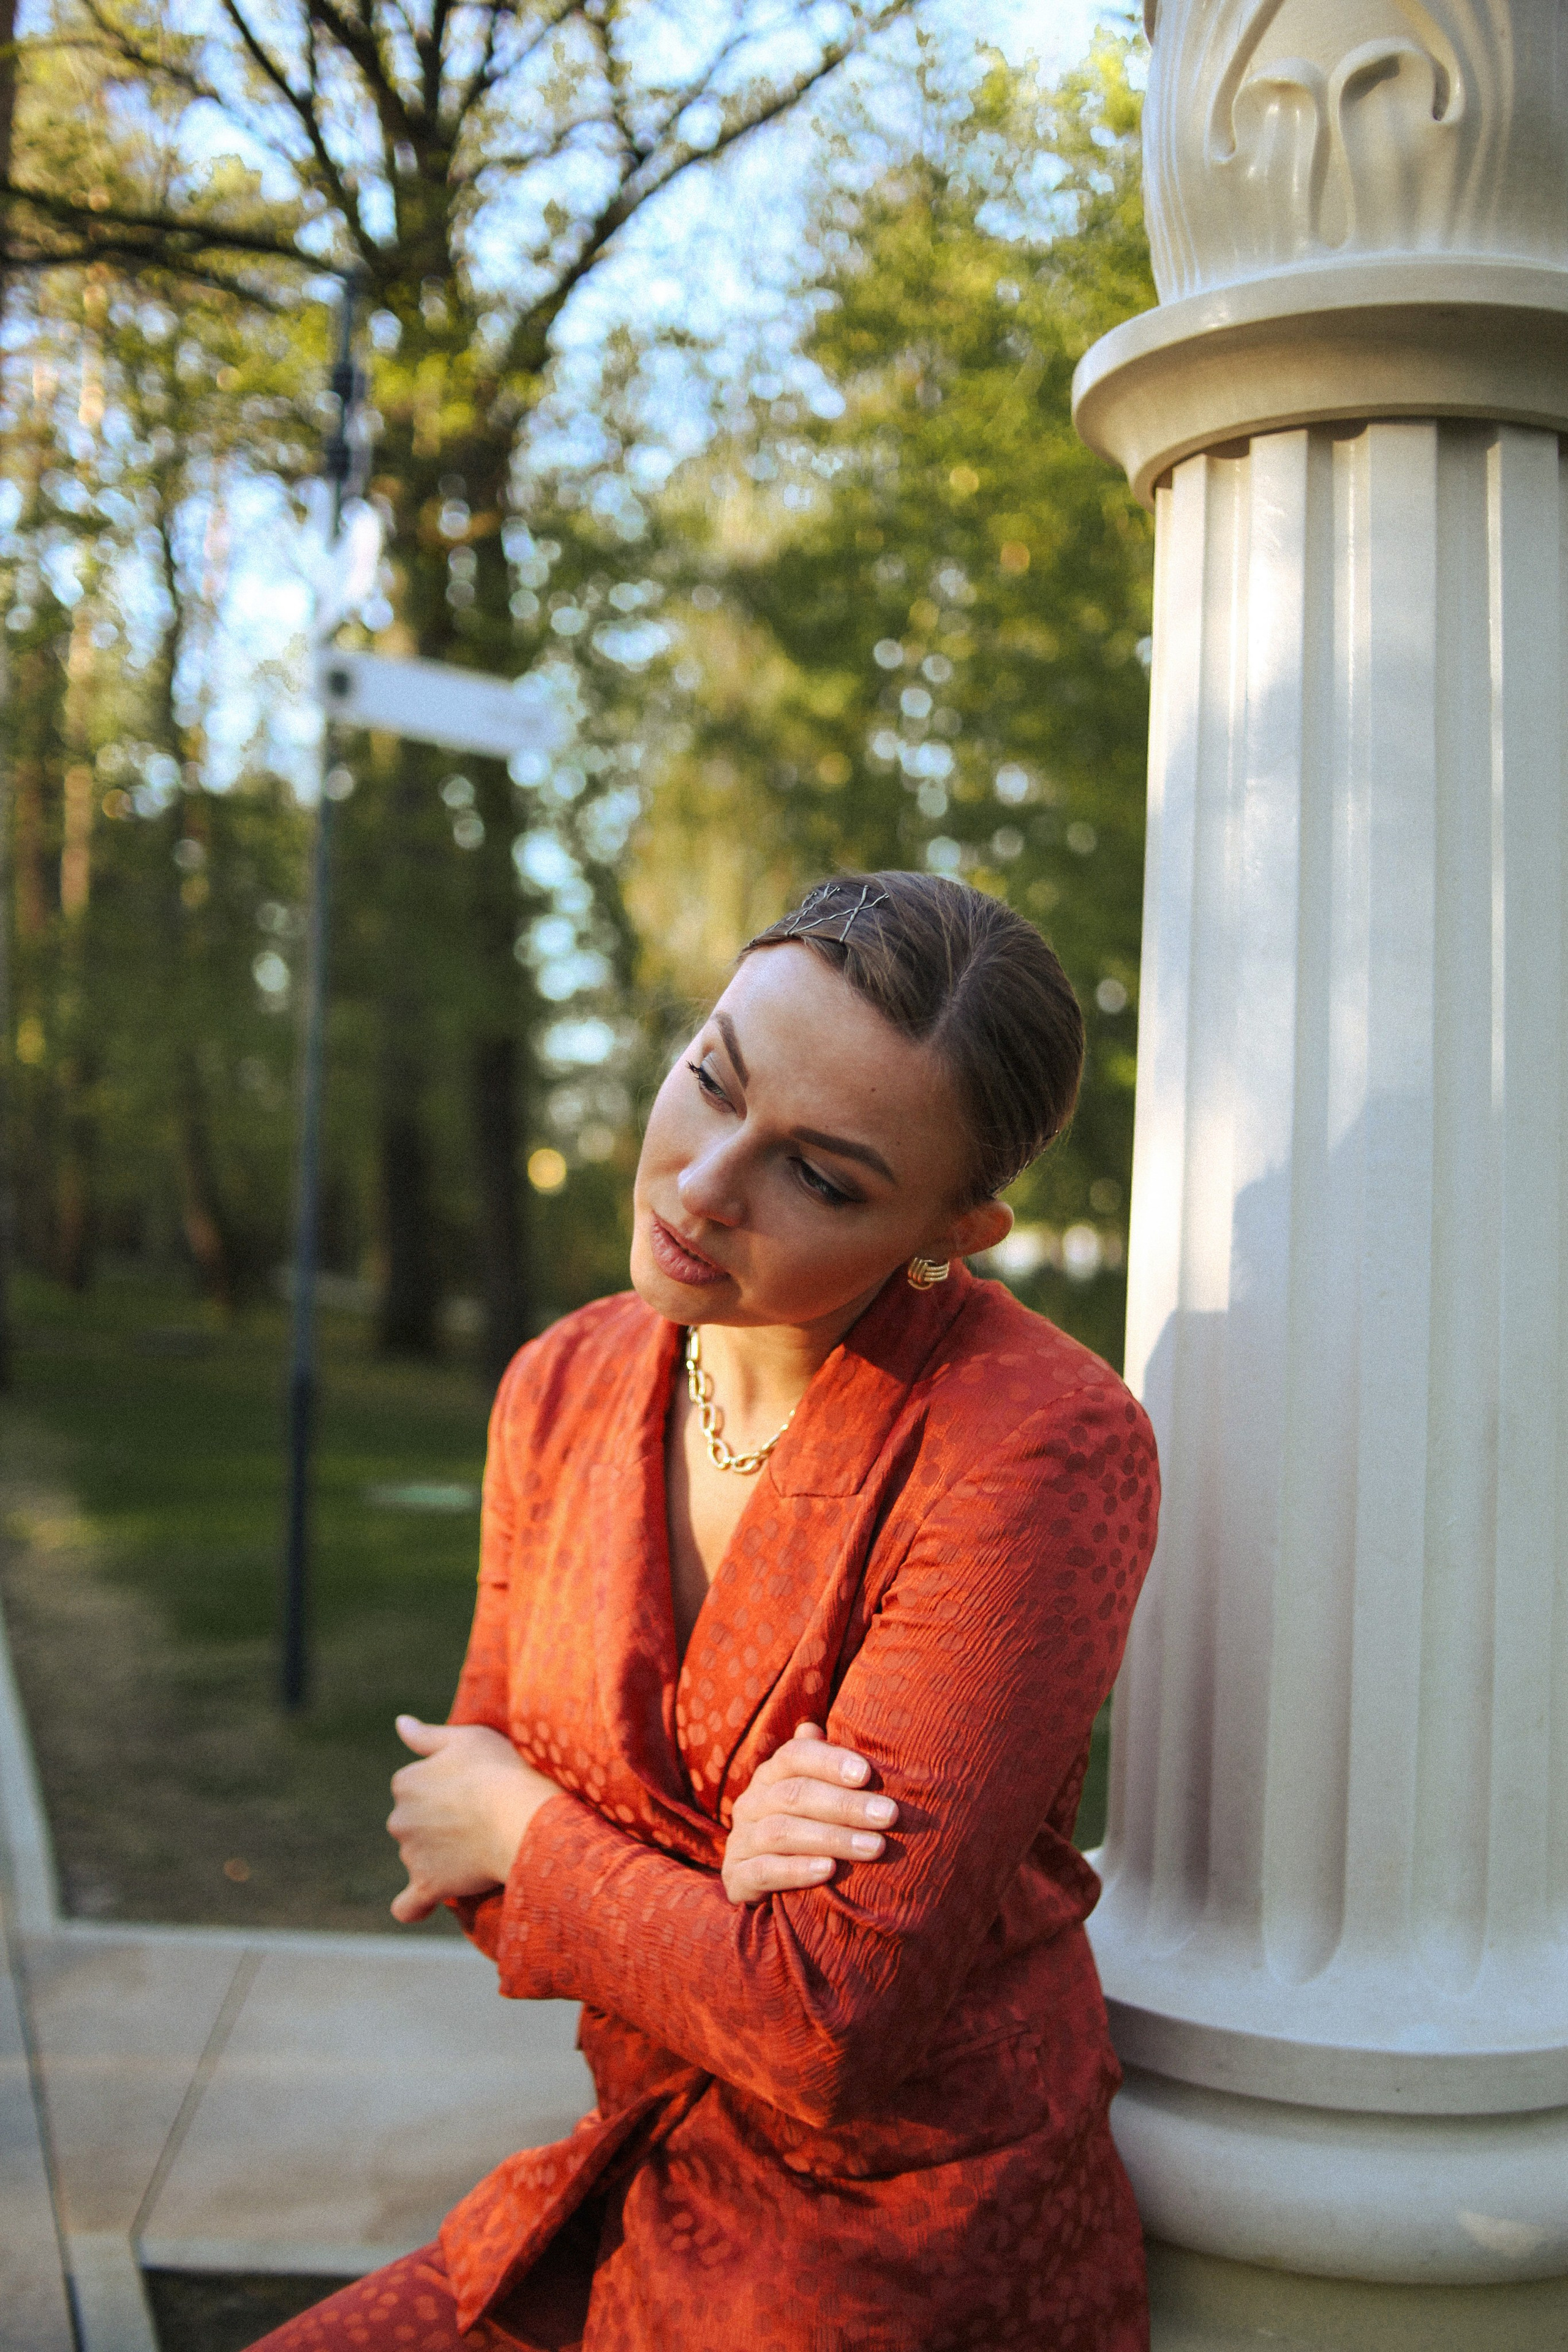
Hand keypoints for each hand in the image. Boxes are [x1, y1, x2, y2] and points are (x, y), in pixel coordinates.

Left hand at [387, 1716, 558, 1924]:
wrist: (520, 1815)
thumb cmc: (500, 1770)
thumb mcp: (465, 1738)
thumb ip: (426, 1736)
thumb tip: (400, 1723)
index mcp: (405, 1782)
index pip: (414, 1787)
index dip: (442, 1789)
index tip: (469, 1790)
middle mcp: (399, 1818)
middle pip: (413, 1823)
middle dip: (436, 1823)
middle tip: (477, 1820)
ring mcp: (412, 1855)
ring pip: (418, 1857)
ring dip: (438, 1856)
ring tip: (478, 1850)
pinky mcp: (428, 1885)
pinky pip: (409, 1905)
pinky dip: (413, 1906)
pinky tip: (422, 1906)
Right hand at [722, 1721, 897, 1905]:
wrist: (762, 1882)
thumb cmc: (804, 1828)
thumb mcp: (814, 1795)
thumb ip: (825, 1764)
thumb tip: (821, 1726)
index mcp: (771, 1774)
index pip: (795, 1755)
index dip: (830, 1761)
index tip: (867, 1774)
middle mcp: (752, 1802)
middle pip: (796, 1794)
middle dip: (846, 1804)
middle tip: (889, 1815)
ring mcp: (741, 1839)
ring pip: (782, 1832)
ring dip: (833, 1838)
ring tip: (875, 1847)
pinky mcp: (737, 1876)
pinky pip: (764, 1871)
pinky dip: (797, 1870)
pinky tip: (829, 1871)